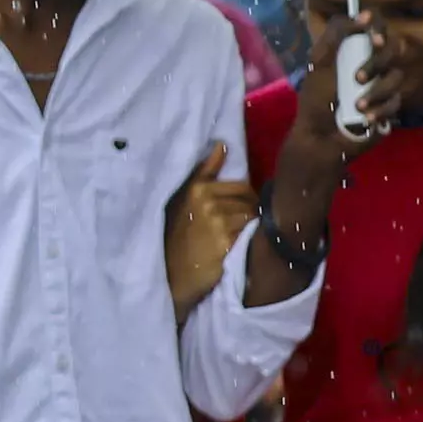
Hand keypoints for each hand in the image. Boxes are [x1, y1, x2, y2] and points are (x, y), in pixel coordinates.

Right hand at [162, 144, 257, 317]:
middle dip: (249, 214)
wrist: (170, 277)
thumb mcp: (183, 200)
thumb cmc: (176, 237)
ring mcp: (218, 223)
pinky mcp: (227, 244)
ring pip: (252, 219)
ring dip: (251, 229)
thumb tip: (222, 144)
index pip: (241, 187)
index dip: (245, 200)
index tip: (238, 213)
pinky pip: (251, 236)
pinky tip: (238, 249)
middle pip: (249, 203)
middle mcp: (208, 202)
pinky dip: (250, 242)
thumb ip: (204, 172)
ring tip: (238, 239)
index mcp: (197, 189)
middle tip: (238, 229)